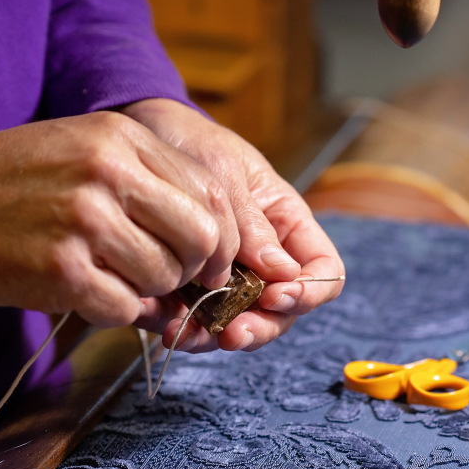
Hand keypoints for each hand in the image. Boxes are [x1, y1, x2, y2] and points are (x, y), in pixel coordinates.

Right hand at [0, 112, 238, 326]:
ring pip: (165, 277)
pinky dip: (116, 311)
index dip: (223, 236)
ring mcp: (85, 222)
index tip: (211, 260)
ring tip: (114, 277)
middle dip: (195, 269)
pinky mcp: (62, 270)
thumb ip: (152, 180)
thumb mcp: (88, 148)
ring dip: (150, 291)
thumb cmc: (18, 180)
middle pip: (201, 238)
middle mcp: (109, 173)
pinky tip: (88, 293)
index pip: (212, 192)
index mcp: (123, 138)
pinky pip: (125, 308)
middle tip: (171, 279)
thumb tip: (216, 238)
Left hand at [121, 99, 344, 351]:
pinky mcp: (189, 286)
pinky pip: (193, 317)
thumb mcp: (226, 175)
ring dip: (215, 335)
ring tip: (187, 334)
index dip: (309, 291)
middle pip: (282, 310)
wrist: (144, 133)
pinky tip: (159, 321)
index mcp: (288, 225)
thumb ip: (253, 225)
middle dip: (259, 328)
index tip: (275, 297)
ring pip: (238, 322)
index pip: (324, 271)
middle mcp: (264, 258)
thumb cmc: (195, 144)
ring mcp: (227, 276)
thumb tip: (284, 275)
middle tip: (230, 334)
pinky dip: (179, 325)